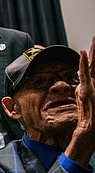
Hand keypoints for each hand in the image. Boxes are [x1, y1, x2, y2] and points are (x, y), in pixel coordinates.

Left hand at [67, 36, 94, 164]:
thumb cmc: (90, 121)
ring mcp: (94, 87)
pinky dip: (83, 63)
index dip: (94, 58)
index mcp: (93, 87)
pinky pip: (85, 74)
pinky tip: (82, 52)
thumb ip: (83, 92)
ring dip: (93, 52)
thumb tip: (80, 87)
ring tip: (94, 40)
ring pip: (93, 66)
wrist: (91, 132)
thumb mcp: (85, 102)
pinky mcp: (88, 91)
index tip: (93, 46)